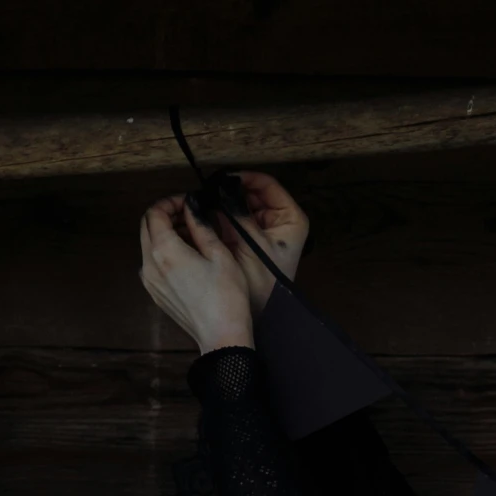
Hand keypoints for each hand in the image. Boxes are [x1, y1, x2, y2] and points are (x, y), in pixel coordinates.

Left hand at [139, 196, 254, 352]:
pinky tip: (187, 256)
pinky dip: (164, 252)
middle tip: (189, 215)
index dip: (170, 202)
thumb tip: (191, 206)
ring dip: (165, 233)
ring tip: (192, 235)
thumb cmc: (226, 297)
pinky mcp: (155, 294)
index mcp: (165, 251)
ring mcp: (150, 282)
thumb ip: (200, 225)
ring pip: (148, 245)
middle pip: (146, 227)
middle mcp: (150, 265)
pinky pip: (153, 264)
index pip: (154, 213)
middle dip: (165, 215)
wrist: (221, 337)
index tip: (187, 202)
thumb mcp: (219, 253)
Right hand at [214, 171, 309, 311]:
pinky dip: (221, 218)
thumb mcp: (251, 243)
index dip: (244, 178)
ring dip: (224, 204)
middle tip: (209, 190)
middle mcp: (279, 221)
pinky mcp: (249, 241)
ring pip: (241, 207)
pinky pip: (234, 221)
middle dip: (230, 192)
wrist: (260, 316)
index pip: (267, 184)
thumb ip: (237, 213)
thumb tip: (222, 186)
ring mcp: (264, 231)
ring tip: (205, 202)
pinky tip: (206, 217)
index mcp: (291, 218)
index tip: (223, 179)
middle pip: (252, 194)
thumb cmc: (264, 284)